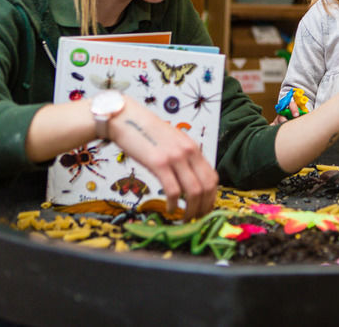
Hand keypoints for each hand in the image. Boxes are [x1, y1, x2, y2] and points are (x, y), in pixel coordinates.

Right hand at [108, 96, 218, 219]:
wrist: (126, 119)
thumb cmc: (146, 132)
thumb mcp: (172, 142)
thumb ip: (183, 158)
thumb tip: (189, 179)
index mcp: (193, 148)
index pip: (212, 177)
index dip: (212, 197)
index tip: (205, 209)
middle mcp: (189, 152)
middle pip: (206, 187)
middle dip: (204, 207)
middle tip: (196, 219)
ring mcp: (175, 157)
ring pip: (193, 191)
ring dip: (191, 210)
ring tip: (184, 218)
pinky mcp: (159, 163)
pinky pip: (174, 190)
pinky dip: (175, 204)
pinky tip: (171, 209)